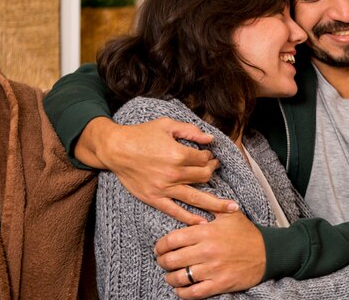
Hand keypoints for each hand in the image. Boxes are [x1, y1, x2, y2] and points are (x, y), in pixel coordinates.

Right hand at [75, 116, 238, 223]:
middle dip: (212, 172)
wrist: (115, 149)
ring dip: (216, 204)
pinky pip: (175, 211)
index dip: (210, 157)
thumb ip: (190, 131)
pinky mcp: (154, 198)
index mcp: (178, 154)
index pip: (204, 159)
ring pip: (196, 197)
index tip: (211, 156)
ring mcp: (164, 188)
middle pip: (203, 177)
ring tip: (233, 209)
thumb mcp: (167, 125)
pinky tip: (203, 223)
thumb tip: (211, 139)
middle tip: (215, 169)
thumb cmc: (141, 134)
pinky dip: (190, 218)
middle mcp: (173, 173)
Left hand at [155, 211, 265, 298]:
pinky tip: (181, 289)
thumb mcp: (229, 215)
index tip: (159, 248)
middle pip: (172, 259)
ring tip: (170, 275)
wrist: (267, 253)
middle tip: (162, 261)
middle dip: (162, 262)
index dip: (160, 246)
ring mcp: (212, 269)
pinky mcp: (219, 284)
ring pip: (179, 278)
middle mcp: (207, 250)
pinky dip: (183, 293)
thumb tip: (195, 196)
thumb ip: (210, 206)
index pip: (172, 239)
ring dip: (170, 278)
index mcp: (207, 232)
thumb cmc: (246, 233)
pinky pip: (193, 293)